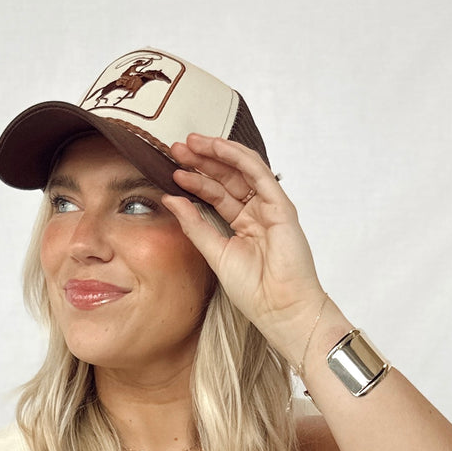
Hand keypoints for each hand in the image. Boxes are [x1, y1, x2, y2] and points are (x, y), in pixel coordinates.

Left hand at [162, 132, 327, 363]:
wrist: (279, 307)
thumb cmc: (253, 290)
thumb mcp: (215, 253)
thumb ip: (194, 225)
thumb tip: (171, 199)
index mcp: (242, 226)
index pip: (216, 195)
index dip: (194, 181)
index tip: (172, 171)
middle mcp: (256, 213)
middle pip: (227, 178)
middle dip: (201, 161)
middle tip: (176, 148)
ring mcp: (269, 207)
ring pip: (241, 170)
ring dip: (217, 153)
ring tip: (191, 143)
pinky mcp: (281, 206)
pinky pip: (258, 173)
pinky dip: (238, 157)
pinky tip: (217, 147)